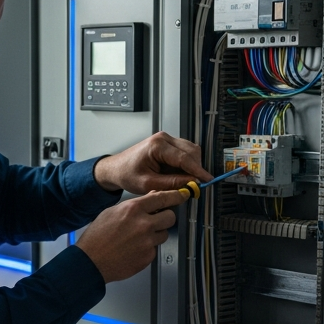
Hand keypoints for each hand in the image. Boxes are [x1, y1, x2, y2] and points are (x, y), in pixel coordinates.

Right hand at [75, 189, 186, 282]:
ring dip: (156, 235)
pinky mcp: (148, 257)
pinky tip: (133, 249)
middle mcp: (143, 224)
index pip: (163, 197)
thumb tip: (151, 198)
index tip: (181, 195)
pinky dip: (147, 249)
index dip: (175, 196)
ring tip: (138, 238)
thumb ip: (135, 205)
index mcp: (133, 209)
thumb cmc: (97, 237)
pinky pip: (155, 249)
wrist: (91, 262)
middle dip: (165, 218)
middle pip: (170, 217)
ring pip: (164, 234)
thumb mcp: (112, 212)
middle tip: (156, 221)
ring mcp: (147, 242)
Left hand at [93, 132, 211, 194]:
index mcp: (157, 146)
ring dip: (191, 167)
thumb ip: (172, 183)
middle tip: (195, 185)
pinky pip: (185, 153)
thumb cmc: (127, 174)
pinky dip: (186, 165)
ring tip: (183, 181)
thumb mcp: (149, 184)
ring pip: (191, 151)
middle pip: (191, 152)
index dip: (198, 171)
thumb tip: (191, 184)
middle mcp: (163, 138)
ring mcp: (166, 140)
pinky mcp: (168, 144)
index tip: (207, 180)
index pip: (184, 158)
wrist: (116, 169)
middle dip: (196, 169)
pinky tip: (179, 175)